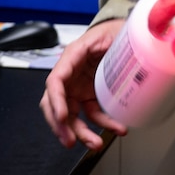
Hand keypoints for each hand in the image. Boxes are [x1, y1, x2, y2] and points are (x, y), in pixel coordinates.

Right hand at [40, 18, 128, 149]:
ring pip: (71, 116)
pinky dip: (103, 125)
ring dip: (80, 132)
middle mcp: (71, 75)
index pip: (55, 82)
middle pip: (55, 104)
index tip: (62, 117)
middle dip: (60, 125)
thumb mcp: (109, 33)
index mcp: (72, 57)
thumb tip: (115, 53)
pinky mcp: (89, 96)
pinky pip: (91, 115)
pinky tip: (117, 128)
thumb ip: (107, 43)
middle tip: (70, 140)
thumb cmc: (111, 30)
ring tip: (96, 144)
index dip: (56, 101)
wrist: (119, 32)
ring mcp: (79, 87)